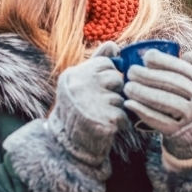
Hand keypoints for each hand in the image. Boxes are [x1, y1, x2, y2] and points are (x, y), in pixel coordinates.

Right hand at [48, 41, 128, 165]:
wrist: (67, 146)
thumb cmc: (78, 111)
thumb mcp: (81, 83)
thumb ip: (97, 62)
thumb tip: (114, 45)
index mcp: (73, 74)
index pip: (106, 63)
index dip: (109, 76)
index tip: (99, 89)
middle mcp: (79, 86)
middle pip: (116, 78)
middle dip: (115, 92)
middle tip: (102, 105)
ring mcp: (90, 103)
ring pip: (121, 97)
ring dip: (117, 108)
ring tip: (102, 116)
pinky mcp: (102, 120)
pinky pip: (124, 115)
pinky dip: (121, 122)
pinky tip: (108, 126)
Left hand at [124, 51, 191, 160]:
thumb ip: (191, 72)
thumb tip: (187, 53)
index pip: (183, 70)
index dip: (164, 61)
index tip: (147, 57)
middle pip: (172, 84)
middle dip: (149, 76)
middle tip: (131, 72)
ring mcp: (191, 117)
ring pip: (165, 101)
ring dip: (143, 93)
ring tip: (127, 87)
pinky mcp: (178, 132)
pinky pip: (159, 120)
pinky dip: (142, 111)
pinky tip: (129, 104)